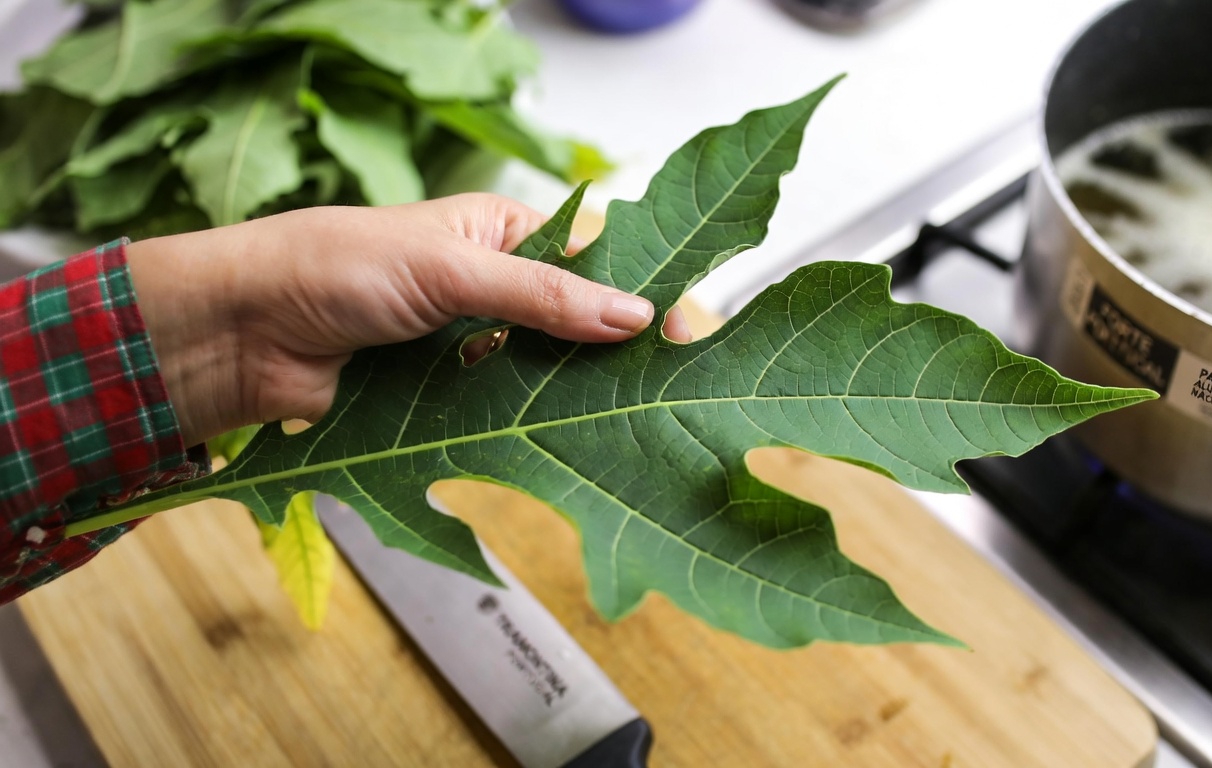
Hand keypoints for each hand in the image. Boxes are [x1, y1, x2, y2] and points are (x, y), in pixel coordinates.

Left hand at [127, 193, 690, 446]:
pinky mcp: (442, 403)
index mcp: (499, 234)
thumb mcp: (449, 268)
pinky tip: (561, 450)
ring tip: (626, 427)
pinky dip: (523, 432)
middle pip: (571, 327)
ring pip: (539, 379)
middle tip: (663, 390)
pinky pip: (498, 418)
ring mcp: (468, 349)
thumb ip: (541, 296)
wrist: (240, 335)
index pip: (589, 262)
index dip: (635, 294)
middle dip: (608, 356)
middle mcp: (491, 290)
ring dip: (567, 400)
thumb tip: (633, 316)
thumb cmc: (332, 267)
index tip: (682, 330)